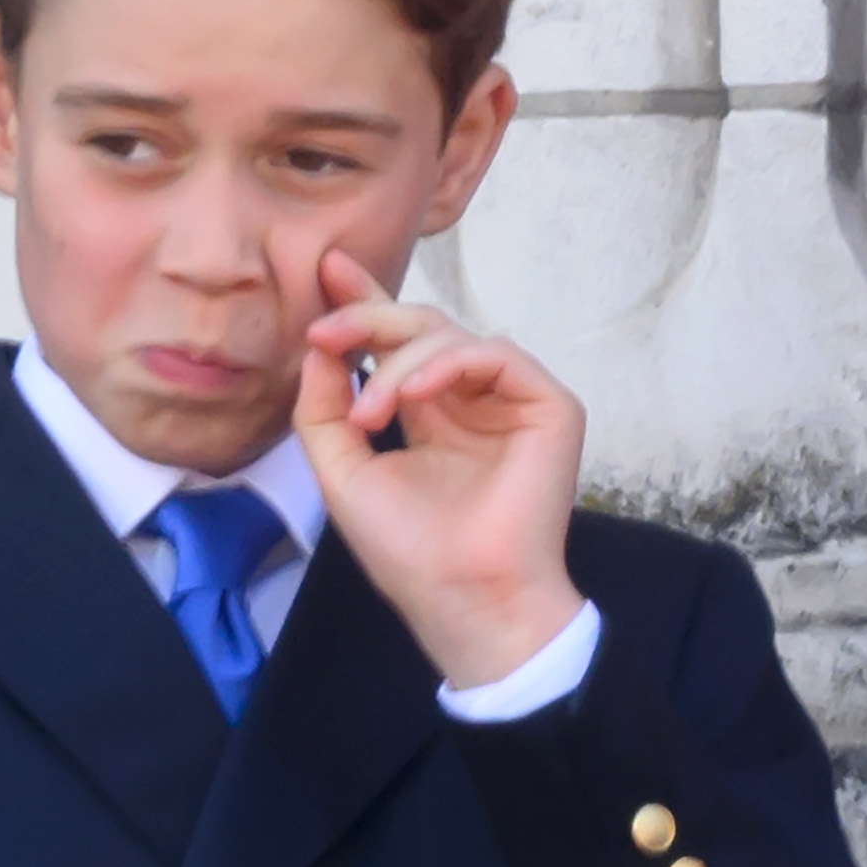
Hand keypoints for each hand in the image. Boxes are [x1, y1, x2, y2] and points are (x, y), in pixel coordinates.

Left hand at [286, 245, 590, 690]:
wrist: (464, 598)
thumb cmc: (410, 552)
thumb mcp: (342, 473)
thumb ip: (322, 410)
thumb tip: (317, 349)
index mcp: (432, 414)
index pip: (398, 345)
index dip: (365, 304)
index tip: (326, 268)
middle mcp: (473, 400)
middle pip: (422, 328)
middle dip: (369, 318)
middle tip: (325, 328)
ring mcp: (512, 401)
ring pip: (452, 336)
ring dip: (398, 360)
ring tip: (368, 409)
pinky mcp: (549, 405)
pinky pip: (497, 354)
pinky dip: (450, 364)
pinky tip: (411, 394)